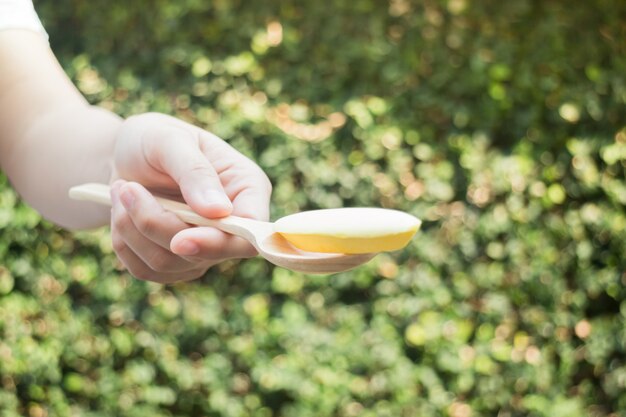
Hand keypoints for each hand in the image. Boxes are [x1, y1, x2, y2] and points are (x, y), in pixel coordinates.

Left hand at [109, 113, 271, 282]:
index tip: (181, 240)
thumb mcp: (171, 140)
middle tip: (128, 189)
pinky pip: (146, 269)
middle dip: (159, 225)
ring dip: (134, 228)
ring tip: (123, 189)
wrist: (125, 155)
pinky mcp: (175, 262)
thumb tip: (219, 211)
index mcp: (247, 188)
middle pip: (207, 252)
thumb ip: (196, 172)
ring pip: (170, 263)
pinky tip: (123, 210)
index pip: (251, 230)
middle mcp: (232, 224)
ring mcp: (205, 247)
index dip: (221, 242)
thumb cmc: (155, 139)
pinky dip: (125, 241)